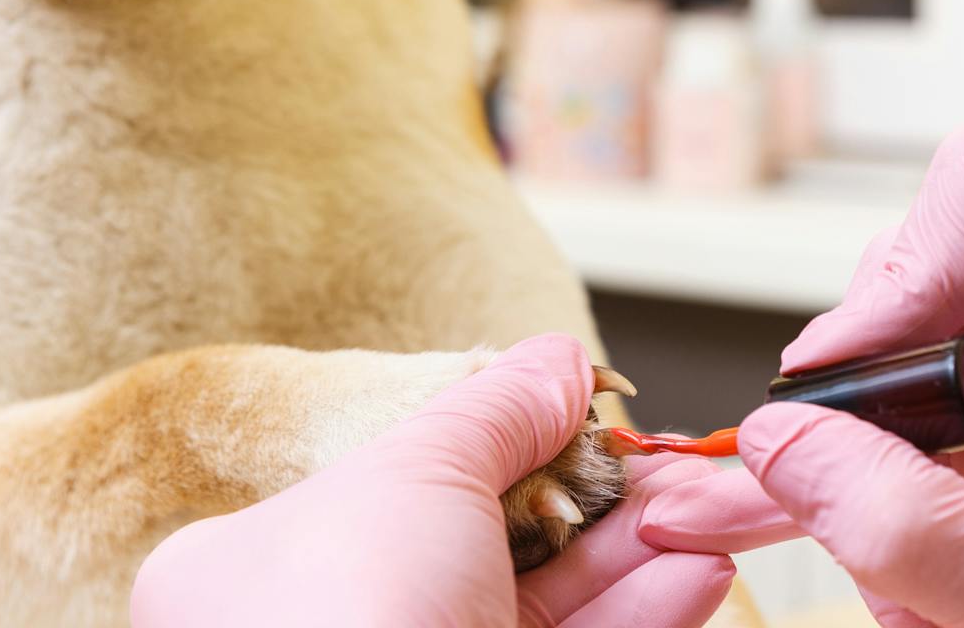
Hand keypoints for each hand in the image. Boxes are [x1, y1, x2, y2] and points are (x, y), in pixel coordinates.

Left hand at [130, 333, 733, 627]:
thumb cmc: (347, 620)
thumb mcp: (420, 473)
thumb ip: (494, 412)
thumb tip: (553, 363)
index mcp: (255, 567)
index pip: (395, 486)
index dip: (499, 450)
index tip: (583, 421)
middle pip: (481, 548)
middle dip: (593, 506)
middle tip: (672, 471)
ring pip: (534, 612)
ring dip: (631, 560)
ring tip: (708, 515)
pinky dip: (632, 617)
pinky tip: (692, 577)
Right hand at [641, 126, 963, 627]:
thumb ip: (876, 506)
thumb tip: (774, 440)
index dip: (904, 261)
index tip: (862, 363)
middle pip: (927, 264)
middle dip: (873, 369)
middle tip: (849, 455)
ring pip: (911, 345)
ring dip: (878, 439)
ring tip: (897, 536)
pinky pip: (926, 412)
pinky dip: (898, 480)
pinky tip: (917, 557)